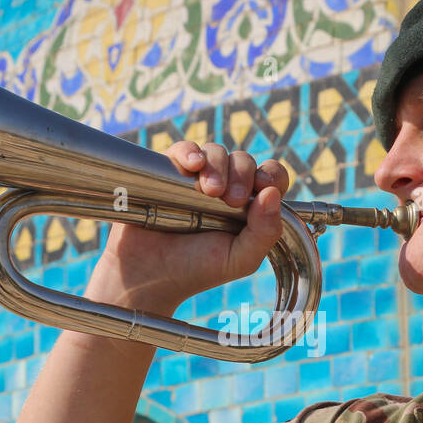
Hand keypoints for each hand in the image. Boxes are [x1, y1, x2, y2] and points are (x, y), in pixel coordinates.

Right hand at [88, 142, 290, 311]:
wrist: (148, 274)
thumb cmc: (197, 269)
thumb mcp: (240, 259)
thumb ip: (266, 232)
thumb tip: (273, 193)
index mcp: (249, 208)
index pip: (272, 177)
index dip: (271, 177)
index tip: (261, 190)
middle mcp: (226, 188)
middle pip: (245, 160)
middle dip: (242, 174)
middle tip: (231, 200)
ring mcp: (197, 178)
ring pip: (216, 151)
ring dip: (217, 166)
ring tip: (208, 191)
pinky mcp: (170, 171)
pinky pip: (184, 149)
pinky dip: (190, 152)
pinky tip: (192, 165)